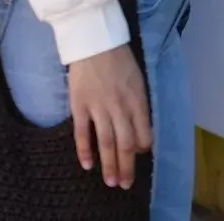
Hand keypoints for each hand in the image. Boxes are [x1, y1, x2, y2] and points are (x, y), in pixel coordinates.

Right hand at [68, 45, 150, 189]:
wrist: (94, 41)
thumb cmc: (120, 59)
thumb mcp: (138, 79)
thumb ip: (139, 104)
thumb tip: (140, 130)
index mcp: (137, 98)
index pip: (143, 131)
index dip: (143, 147)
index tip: (139, 156)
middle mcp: (120, 106)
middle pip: (125, 143)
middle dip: (126, 166)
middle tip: (125, 183)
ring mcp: (98, 107)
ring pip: (105, 142)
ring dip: (108, 165)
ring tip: (111, 181)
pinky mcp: (79, 106)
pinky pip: (82, 133)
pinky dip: (84, 151)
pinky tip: (88, 165)